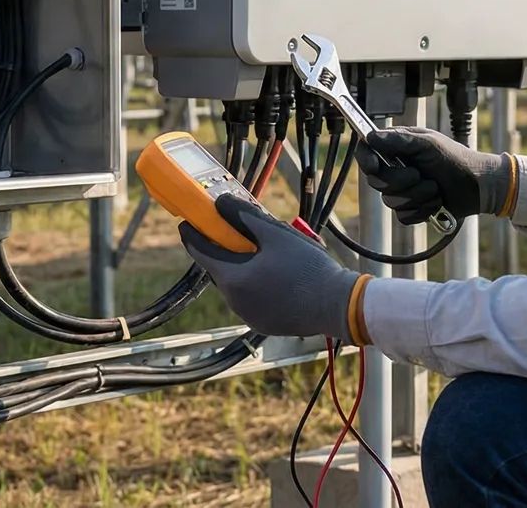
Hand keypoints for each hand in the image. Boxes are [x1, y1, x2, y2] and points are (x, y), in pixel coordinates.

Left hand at [179, 196, 360, 339]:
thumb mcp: (276, 234)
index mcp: (233, 279)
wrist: (339, 305)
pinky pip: (251, 298)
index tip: (188, 220)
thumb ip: (244, 216)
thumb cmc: (308, 268)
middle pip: (219, 268)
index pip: (200, 252)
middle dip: (224, 247)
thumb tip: (220, 203)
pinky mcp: (264, 323)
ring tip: (265, 250)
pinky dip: (255, 282)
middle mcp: (235, 302)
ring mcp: (249, 316)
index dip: (193, 233)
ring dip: (242, 265)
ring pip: (236, 283)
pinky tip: (276, 272)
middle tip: (237, 229)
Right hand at [357, 126, 512, 224]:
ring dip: (416, 196)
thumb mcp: (428, 143)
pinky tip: (437, 202)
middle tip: (420, 174)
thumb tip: (370, 137)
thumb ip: (398, 140)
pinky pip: (403, 216)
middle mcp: (395, 169)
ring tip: (435, 188)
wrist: (479, 186)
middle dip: (400, 180)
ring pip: (389, 201)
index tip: (374, 166)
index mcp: (397, 148)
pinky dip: (422, 210)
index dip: (365, 160)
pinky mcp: (412, 210)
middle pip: (375, 180)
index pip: (367, 153)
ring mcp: (403, 191)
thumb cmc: (456, 159)